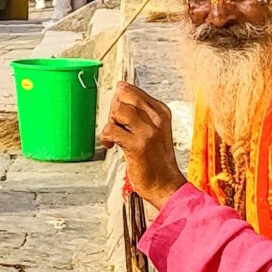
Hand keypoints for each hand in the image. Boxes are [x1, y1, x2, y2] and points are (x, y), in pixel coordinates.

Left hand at [100, 81, 186, 207]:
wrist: (166, 184)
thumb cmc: (155, 158)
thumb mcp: (153, 128)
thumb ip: (138, 109)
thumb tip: (120, 86)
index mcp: (161, 110)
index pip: (129, 89)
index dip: (117, 101)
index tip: (120, 118)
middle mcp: (156, 117)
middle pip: (122, 95)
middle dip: (113, 110)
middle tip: (117, 127)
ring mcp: (148, 131)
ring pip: (116, 110)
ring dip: (110, 123)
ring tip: (116, 136)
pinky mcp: (138, 145)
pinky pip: (111, 130)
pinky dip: (105, 138)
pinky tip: (111, 146)